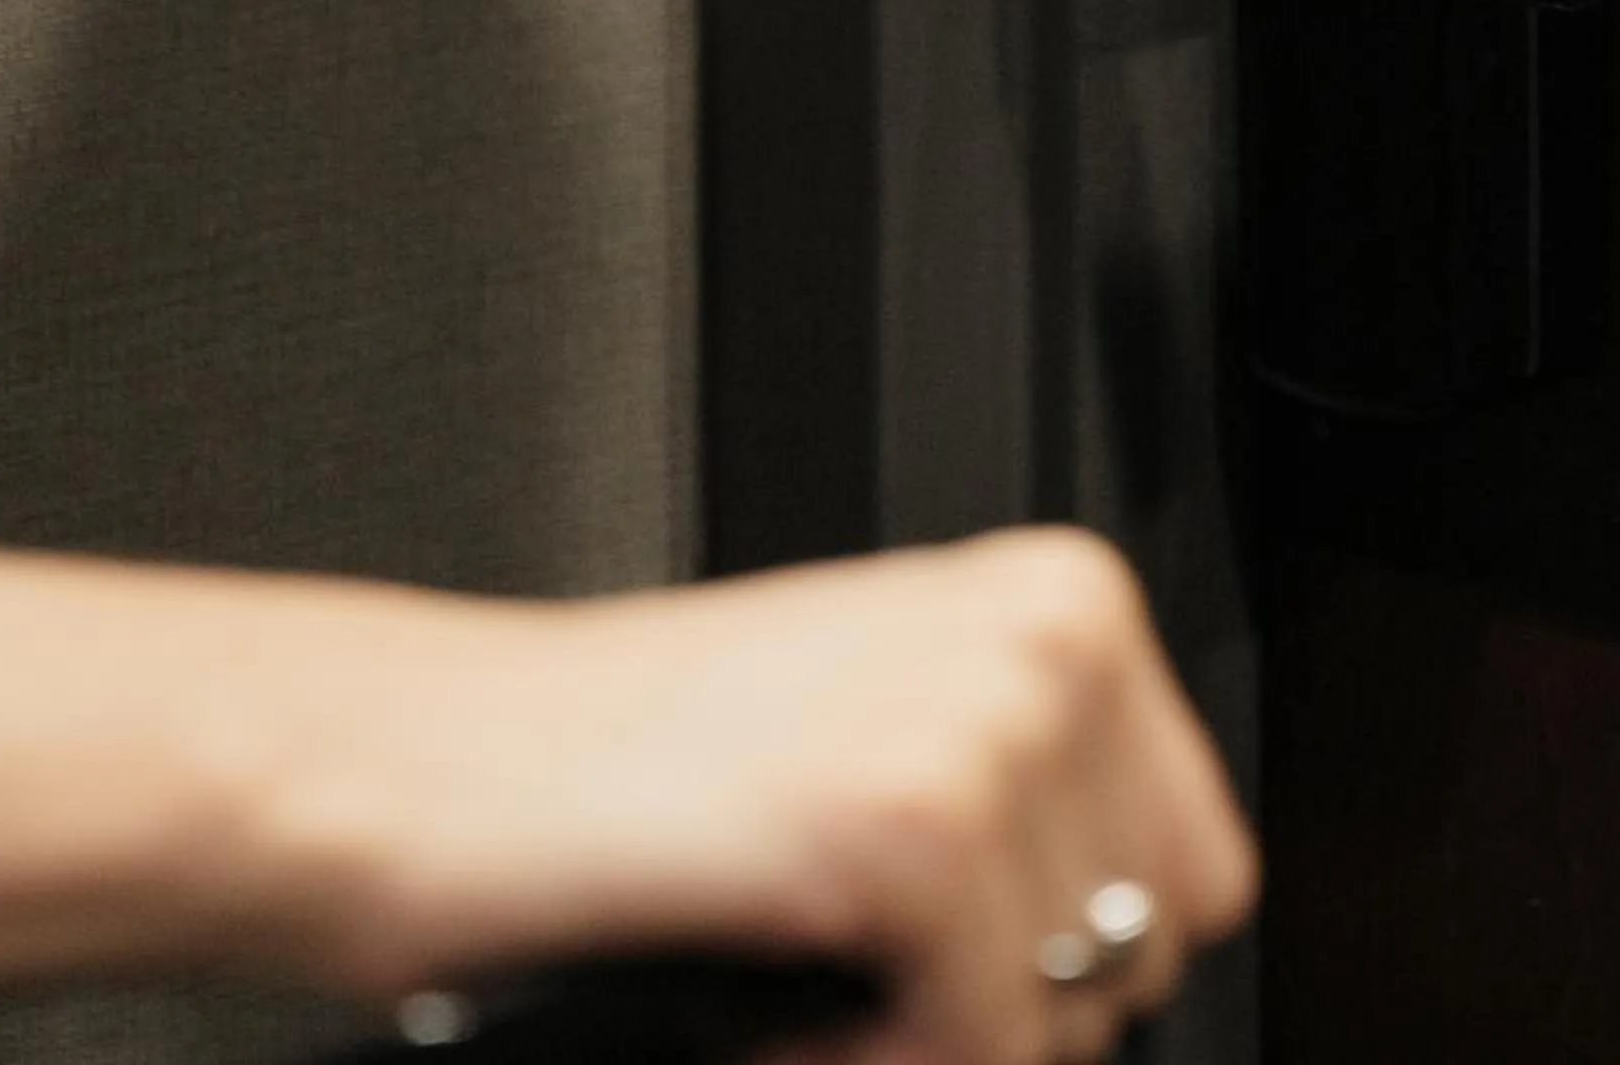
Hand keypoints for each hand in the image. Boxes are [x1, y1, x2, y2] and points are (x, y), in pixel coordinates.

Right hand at [287, 533, 1256, 1064]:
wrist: (426, 770)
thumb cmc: (629, 774)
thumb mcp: (887, 734)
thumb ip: (1030, 809)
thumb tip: (1126, 945)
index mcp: (1062, 600)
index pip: (1193, 876)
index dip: (1051, 957)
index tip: (926, 947)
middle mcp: (1051, 635)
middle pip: (1137, 959)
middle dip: (993, 1002)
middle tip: (832, 949)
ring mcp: (989, 721)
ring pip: (1063, 1018)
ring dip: (921, 1033)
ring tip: (785, 949)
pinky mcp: (916, 827)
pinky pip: (980, 1053)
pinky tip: (759, 991)